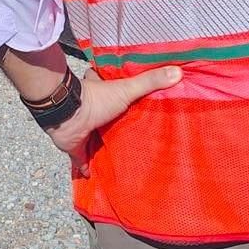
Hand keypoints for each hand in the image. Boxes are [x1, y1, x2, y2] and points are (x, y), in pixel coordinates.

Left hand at [45, 66, 182, 174]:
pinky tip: (97, 176)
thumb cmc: (97, 99)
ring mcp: (83, 131)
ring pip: (95, 140)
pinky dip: (88, 168)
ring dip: (104, 148)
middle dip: (115, 128)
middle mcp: (91, 112)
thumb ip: (149, 82)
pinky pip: (83, 161)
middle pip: (105, 120)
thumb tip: (179, 72)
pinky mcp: (77, 148)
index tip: (134, 105)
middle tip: (134, 138)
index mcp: (101, 94)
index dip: (121, 99)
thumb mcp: (127, 88)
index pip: (112, 93)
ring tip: (123, 160)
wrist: (69, 116)